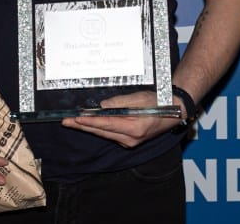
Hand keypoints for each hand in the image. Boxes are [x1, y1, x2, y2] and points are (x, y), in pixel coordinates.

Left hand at [60, 90, 182, 147]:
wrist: (174, 112)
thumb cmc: (158, 102)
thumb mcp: (140, 98)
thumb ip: (120, 102)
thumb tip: (101, 107)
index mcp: (134, 127)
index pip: (105, 124)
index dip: (88, 121)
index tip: (74, 118)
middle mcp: (131, 138)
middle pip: (102, 132)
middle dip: (83, 126)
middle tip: (65, 122)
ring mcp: (131, 142)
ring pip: (105, 135)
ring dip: (89, 128)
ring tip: (73, 122)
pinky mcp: (130, 141)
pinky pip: (111, 135)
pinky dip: (99, 130)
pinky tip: (89, 125)